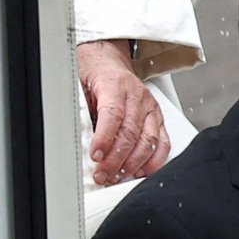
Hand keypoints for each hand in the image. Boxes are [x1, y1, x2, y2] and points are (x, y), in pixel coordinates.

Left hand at [79, 41, 169, 186]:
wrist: (107, 61)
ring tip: (116, 176)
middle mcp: (137, 96)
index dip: (105, 138)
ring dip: (132, 164)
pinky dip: (153, 161)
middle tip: (102, 174)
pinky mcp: (158, 118)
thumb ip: (80, 110)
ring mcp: (150, 107)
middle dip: (116, 159)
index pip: (113, 114)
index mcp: (114, 84)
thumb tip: (75, 138)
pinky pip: (162, 142)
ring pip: (148, 141)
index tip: (95, 156)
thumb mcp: (79, 85)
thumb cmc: (93, 74)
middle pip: (131, 132)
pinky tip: (140, 171)